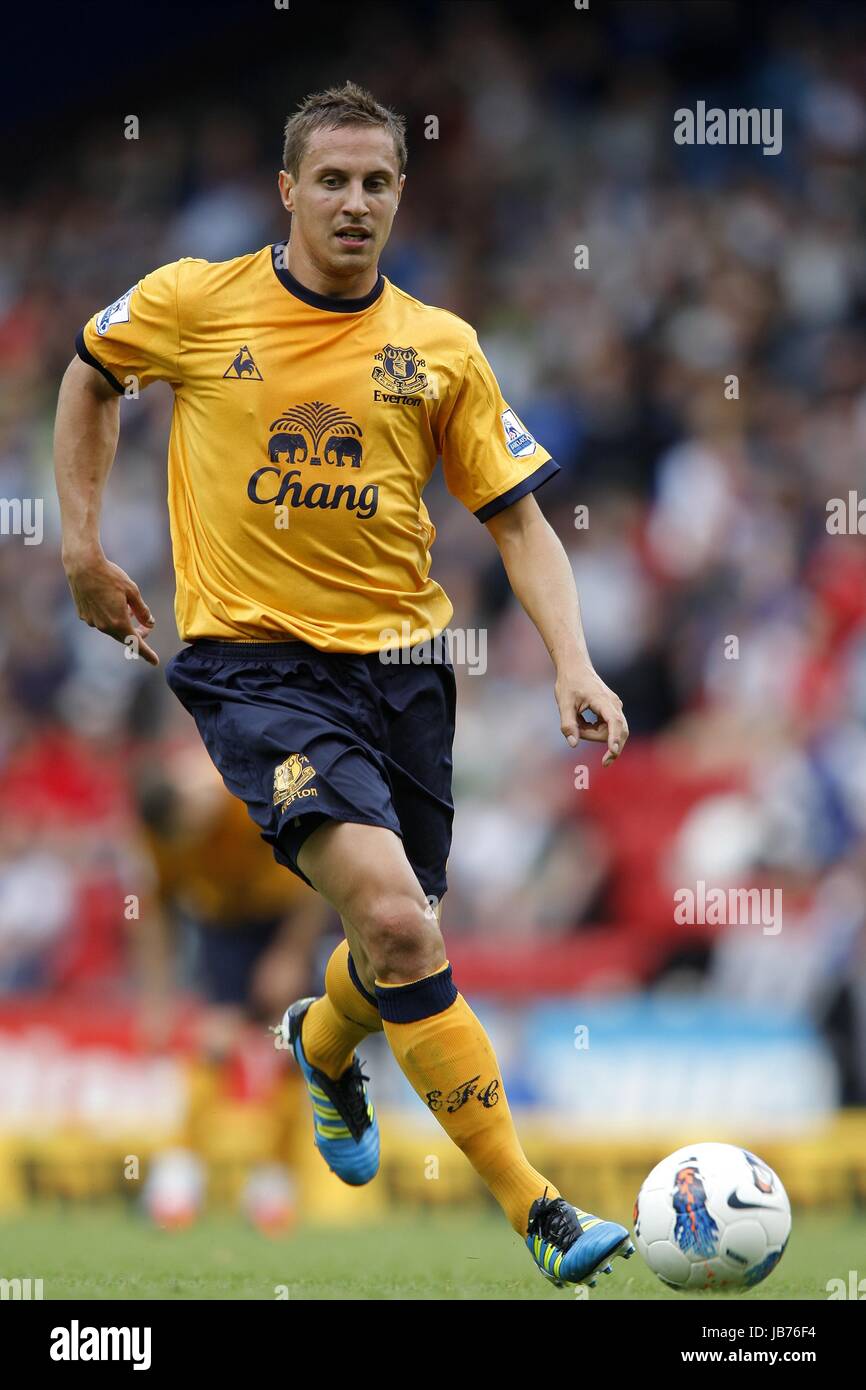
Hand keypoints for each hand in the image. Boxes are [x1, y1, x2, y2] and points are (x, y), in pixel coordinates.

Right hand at [64, 549, 158, 665]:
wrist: (83, 566)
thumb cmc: (110, 576)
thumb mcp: (133, 591)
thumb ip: (142, 611)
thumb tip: (150, 623)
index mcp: (119, 622)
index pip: (136, 643)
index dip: (147, 653)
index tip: (155, 662)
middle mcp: (104, 626)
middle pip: (124, 637)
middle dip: (136, 634)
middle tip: (146, 626)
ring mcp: (92, 622)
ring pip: (112, 628)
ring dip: (122, 623)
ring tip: (128, 609)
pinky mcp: (83, 615)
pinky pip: (100, 621)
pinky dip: (109, 616)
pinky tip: (111, 603)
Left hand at [556, 665, 628, 766]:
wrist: (576, 668)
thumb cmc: (569, 683)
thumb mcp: (563, 703)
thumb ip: (568, 724)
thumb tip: (573, 744)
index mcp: (603, 700)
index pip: (614, 722)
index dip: (614, 738)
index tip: (612, 751)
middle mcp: (614, 704)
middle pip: (617, 731)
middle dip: (603, 742)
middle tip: (579, 734)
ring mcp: (615, 707)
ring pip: (613, 731)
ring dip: (595, 734)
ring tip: (578, 721)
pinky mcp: (612, 711)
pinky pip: (609, 728)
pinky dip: (596, 731)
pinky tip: (582, 722)